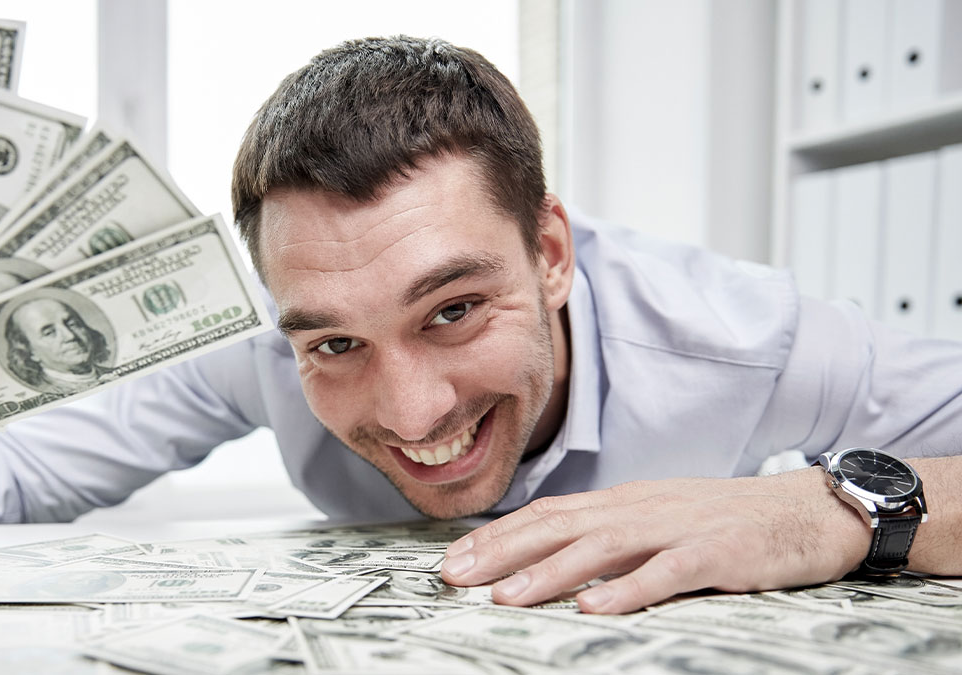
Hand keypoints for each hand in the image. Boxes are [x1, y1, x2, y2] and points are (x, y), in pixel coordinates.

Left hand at [440, 471, 872, 613]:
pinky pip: (666, 572)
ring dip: (549, 572)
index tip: (453, 561)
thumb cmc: (729, 521)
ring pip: (603, 546)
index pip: (549, 514)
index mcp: (626, 501)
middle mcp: (643, 507)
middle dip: (502, 552)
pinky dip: (626, 589)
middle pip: (561, 526)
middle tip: (455, 577)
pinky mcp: (718, 552)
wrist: (811, 510)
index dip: (499, 537)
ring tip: (505, 596)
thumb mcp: (661, 520)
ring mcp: (679, 528)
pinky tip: (592, 607)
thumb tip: (555, 560)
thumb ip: (613, 536)